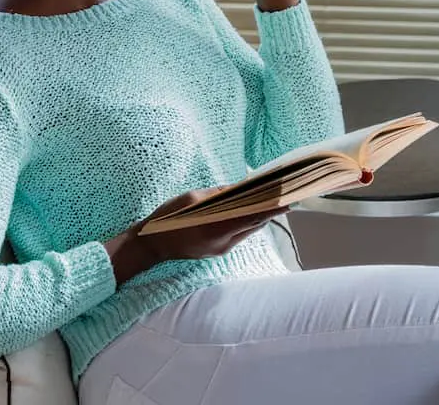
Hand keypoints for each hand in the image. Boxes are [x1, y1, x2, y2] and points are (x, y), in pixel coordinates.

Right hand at [104, 187, 288, 284]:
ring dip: (260, 216)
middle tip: (287, 195)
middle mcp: (222, 242)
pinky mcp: (218, 250)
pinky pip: (239, 234)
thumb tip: (239, 188)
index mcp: (215, 228)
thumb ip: (218, 195)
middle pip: (253, 224)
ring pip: (248, 230)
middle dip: (270, 210)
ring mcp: (221, 249)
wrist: (151, 245)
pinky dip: (248, 222)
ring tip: (275, 201)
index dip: (271, 208)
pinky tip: (253, 211)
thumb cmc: (167, 218)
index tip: (288, 199)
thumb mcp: (191, 199)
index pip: (251, 216)